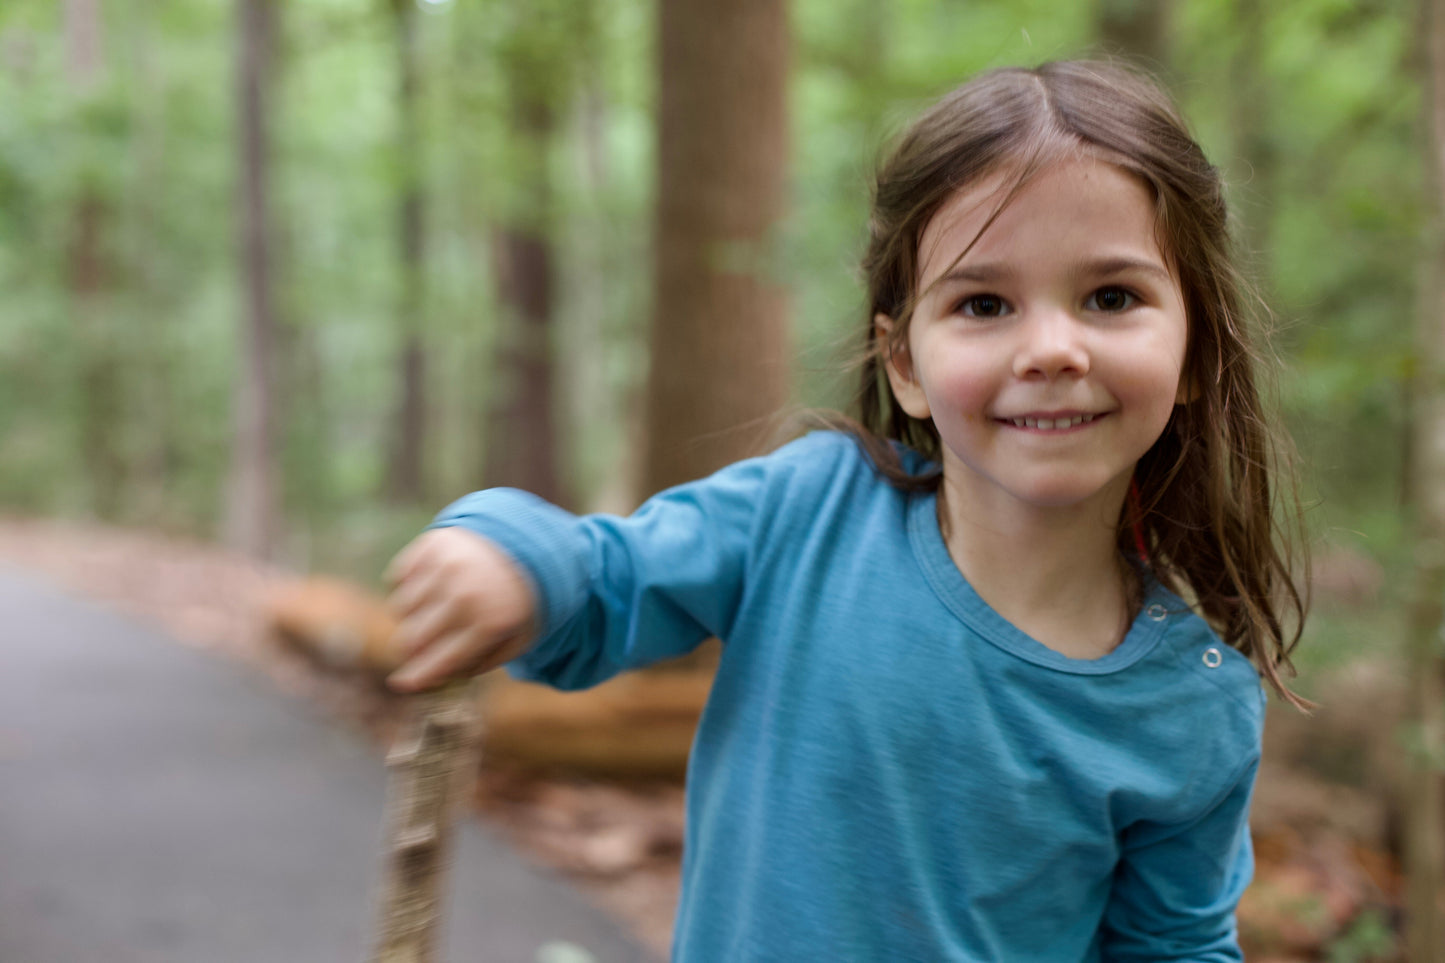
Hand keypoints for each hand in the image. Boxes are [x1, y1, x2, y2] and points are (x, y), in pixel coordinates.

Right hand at [383, 527, 536, 692]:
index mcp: (490, 623)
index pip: (443, 659)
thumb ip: (482, 663)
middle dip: (410, 649)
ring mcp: (445, 567)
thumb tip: (437, 677)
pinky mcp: (431, 546)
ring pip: (400, 609)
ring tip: (432, 611)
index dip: (418, 675)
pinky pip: (397, 578)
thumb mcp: (516, 636)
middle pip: (413, 638)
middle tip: (416, 647)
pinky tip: (430, 585)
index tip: (401, 683)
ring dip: (410, 617)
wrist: (523, 542)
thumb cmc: (515, 600)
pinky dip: (406, 587)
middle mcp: (465, 595)